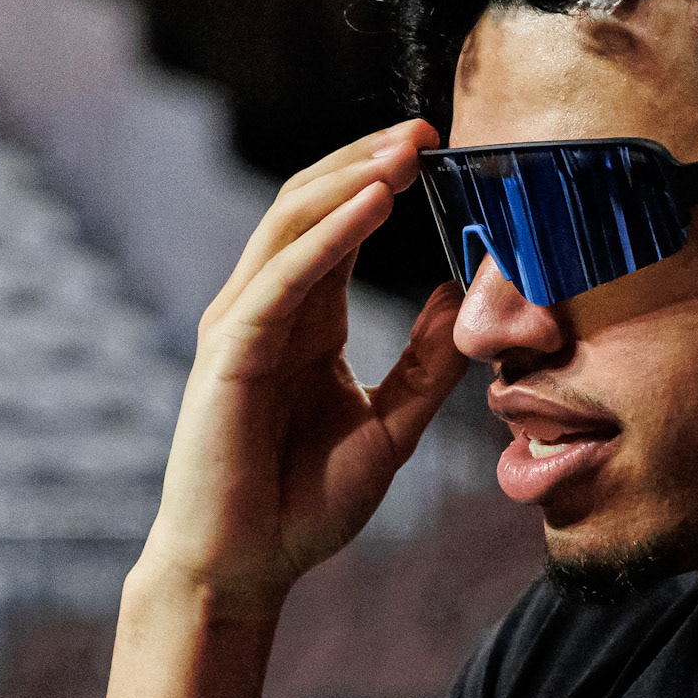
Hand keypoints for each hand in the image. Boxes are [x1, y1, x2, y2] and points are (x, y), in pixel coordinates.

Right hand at [140, 121, 464, 611]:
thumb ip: (428, 364)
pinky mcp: (229, 354)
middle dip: (367, 162)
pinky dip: (326, 239)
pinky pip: (280, 280)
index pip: (342, 228)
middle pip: (312, 207)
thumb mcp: (392, 427)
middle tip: (427, 130)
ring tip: (403, 151)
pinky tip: (370, 207)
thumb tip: (469, 300)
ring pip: (290, 227)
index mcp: (306, 322)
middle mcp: (269, 310)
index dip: (384, 183)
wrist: (244, 568)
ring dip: (348, 181)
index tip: (440, 152)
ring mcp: (242, 326)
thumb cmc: (303, 504)